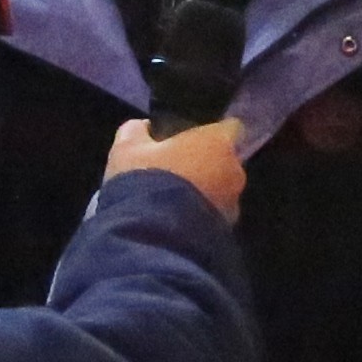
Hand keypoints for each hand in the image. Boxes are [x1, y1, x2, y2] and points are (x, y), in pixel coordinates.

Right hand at [105, 114, 249, 218]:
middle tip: (178, 172)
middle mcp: (234, 170)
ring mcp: (234, 203)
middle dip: (207, 166)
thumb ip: (136, 132)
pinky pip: (215, 217)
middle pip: (226, 162)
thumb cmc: (145, 179)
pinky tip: (178, 222)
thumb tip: (141, 127)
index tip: (192, 141)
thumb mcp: (128, 150)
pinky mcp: (227, 231)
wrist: (153, 235)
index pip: (230, 128)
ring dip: (205, 193)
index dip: (210, 134)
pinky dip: (202, 217)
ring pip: (223, 191)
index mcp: (217, 142)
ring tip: (175, 202)